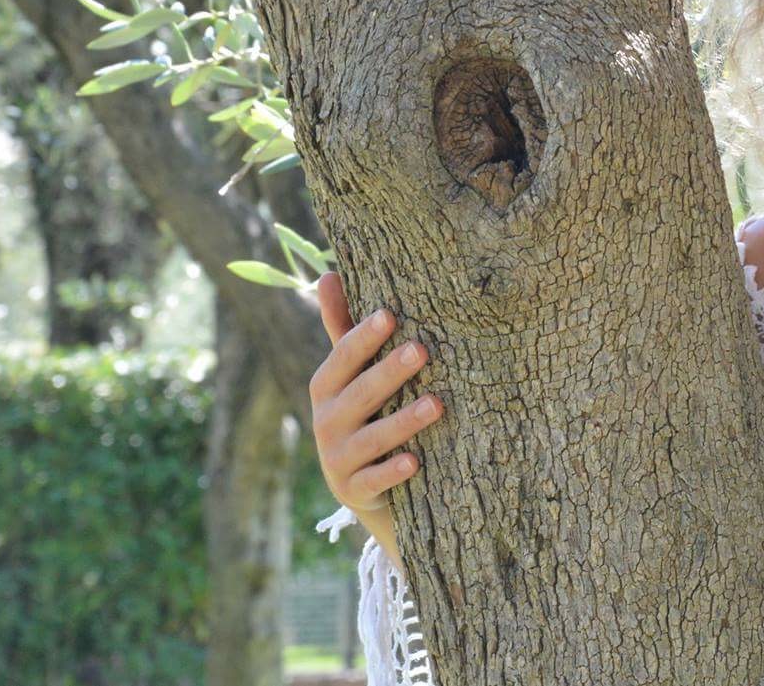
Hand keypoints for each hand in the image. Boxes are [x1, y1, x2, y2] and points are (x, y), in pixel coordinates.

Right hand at [308, 270, 442, 515]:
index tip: (390, 315)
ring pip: (372, 438)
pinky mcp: (354, 491)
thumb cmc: (361, 410)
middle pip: (360, 394)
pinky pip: (374, 481)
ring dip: (404, 421)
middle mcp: (326, 422)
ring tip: (437, 404)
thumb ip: (342, 327)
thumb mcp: (349, 373)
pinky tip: (416, 461)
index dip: (363, 338)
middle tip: (422, 350)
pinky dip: (393, 472)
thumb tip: (329, 273)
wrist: (358, 484)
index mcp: (325, 387)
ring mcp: (339, 459)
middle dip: (389, 372)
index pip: (342, 358)